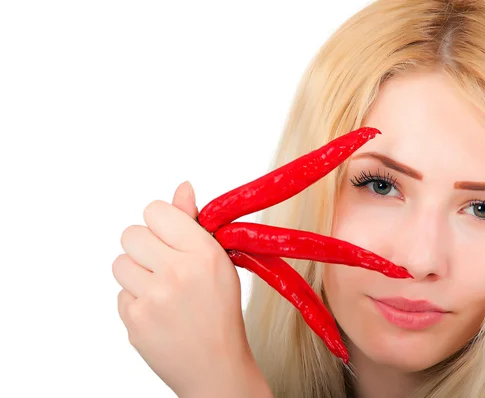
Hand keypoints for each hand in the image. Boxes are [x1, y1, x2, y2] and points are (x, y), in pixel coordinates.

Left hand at [113, 181, 270, 396]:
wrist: (217, 367)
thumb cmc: (220, 312)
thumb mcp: (218, 263)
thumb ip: (192, 224)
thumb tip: (181, 187)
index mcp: (204, 253)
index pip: (155, 211)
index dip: (160, 223)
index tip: (168, 236)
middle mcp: (178, 272)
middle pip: (130, 234)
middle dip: (144, 247)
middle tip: (163, 266)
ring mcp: (154, 299)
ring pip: (119, 263)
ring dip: (135, 274)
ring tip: (159, 291)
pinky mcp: (135, 321)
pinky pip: (119, 294)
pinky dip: (135, 302)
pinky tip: (157, 313)